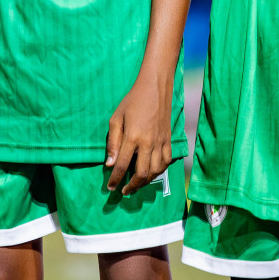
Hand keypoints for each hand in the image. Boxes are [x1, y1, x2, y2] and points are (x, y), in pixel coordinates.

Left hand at [105, 74, 174, 193]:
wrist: (155, 88)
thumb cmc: (132, 101)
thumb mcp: (116, 118)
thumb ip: (113, 142)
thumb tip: (110, 164)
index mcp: (133, 137)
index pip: (122, 165)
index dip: (116, 179)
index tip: (110, 188)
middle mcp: (148, 143)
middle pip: (142, 174)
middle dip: (132, 186)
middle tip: (124, 191)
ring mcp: (161, 143)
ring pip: (155, 171)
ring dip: (145, 182)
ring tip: (136, 185)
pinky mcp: (169, 140)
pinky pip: (166, 163)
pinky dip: (158, 172)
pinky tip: (151, 173)